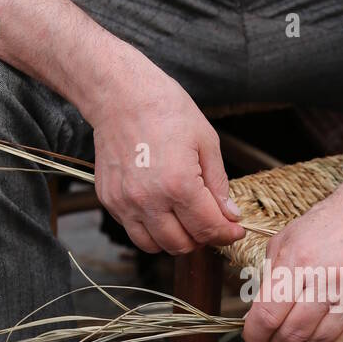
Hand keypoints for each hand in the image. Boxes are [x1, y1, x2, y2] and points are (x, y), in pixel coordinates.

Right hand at [91, 49, 244, 254]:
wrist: (121, 95)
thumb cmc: (165, 110)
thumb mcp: (206, 142)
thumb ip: (219, 184)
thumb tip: (230, 215)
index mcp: (179, 184)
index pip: (208, 228)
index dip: (226, 234)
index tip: (234, 231)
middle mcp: (149, 200)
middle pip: (181, 244)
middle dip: (202, 238)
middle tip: (209, 222)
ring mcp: (125, 203)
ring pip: (154, 246)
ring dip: (174, 239)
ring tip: (184, 219)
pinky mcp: (109, 200)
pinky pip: (133, 230)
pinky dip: (150, 228)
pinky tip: (161, 208)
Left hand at [241, 175, 342, 341]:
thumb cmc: (324, 227)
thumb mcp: (284, 241)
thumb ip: (268, 278)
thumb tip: (257, 316)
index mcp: (299, 260)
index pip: (268, 315)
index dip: (255, 333)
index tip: (252, 335)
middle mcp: (327, 279)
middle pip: (292, 333)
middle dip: (275, 340)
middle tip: (272, 336)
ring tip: (295, 330)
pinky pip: (341, 341)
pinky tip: (318, 328)